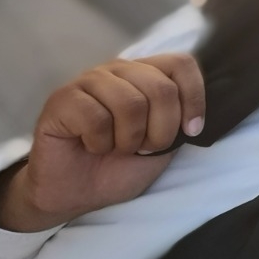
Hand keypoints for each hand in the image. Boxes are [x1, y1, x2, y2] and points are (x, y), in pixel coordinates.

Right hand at [0, 54, 204, 232]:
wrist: (74, 194)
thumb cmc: (116, 168)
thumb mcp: (161, 147)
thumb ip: (178, 122)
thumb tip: (195, 111)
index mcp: (146, 74)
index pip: (182, 64)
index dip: (194, 97)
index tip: (191, 130)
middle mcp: (120, 70)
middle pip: (161, 87)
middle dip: (161, 130)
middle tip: (143, 149)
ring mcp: (91, 80)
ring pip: (130, 103)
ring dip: (129, 139)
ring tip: (115, 148)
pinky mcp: (63, 97)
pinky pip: (96, 117)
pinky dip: (99, 142)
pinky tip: (90, 145)